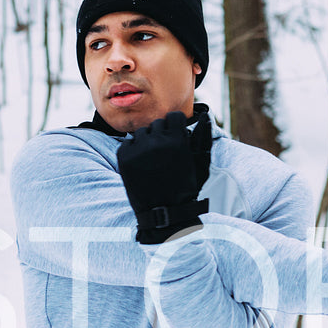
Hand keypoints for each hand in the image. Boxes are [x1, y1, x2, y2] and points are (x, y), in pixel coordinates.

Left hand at [115, 108, 212, 243]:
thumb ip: (203, 137)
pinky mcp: (123, 158)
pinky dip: (133, 151)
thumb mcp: (200, 162)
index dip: (175, 127)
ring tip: (153, 160)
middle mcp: (157, 141)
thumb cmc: (186, 186)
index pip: (173, 116)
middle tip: (164, 154)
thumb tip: (205, 116)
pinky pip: (127, 143)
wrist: (164, 211)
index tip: (175, 139)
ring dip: (146, 142)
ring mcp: (138, 149)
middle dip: (161, 135)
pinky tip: (141, 165)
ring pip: (141, 133)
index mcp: (177, 139)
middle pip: (157, 123)